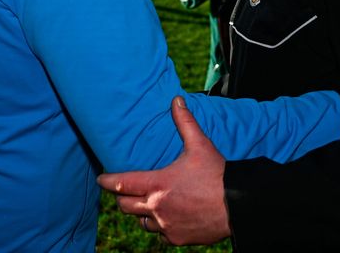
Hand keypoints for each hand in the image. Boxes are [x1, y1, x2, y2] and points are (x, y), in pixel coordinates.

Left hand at [98, 97, 229, 245]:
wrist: (237, 205)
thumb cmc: (217, 174)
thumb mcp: (199, 145)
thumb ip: (184, 122)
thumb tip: (176, 100)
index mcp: (157, 184)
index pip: (121, 184)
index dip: (107, 181)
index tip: (101, 179)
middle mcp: (156, 207)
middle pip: (125, 206)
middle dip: (122, 198)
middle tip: (124, 192)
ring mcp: (166, 225)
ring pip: (142, 222)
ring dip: (142, 214)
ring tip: (148, 204)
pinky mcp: (177, 239)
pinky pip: (160, 235)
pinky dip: (161, 227)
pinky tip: (168, 219)